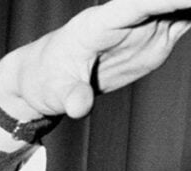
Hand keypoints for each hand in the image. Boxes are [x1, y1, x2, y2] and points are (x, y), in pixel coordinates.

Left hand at [0, 0, 190, 121]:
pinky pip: (184, 20)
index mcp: (99, 23)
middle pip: (163, 0)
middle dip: (183, 1)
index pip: (138, 4)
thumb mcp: (55, 91)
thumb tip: (80, 107)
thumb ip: (71, 97)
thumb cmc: (46, 79)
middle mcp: (126, 18)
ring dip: (190, 7)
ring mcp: (143, 27)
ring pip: (177, 7)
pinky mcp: (155, 39)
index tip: (188, 0)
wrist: (46, 79)